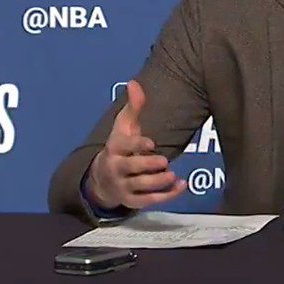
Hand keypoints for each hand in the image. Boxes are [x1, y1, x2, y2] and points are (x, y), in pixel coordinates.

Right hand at [87, 79, 186, 209]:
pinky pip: (149, 201)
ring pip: (141, 187)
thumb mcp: (123, 127)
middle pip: (132, 168)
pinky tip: (182, 186)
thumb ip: (133, 107)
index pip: (125, 147)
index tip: (151, 143)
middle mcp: (117, 168)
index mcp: (114, 148)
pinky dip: (167, 196)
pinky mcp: (132, 201)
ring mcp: (124, 187)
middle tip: (164, 161)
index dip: (137, 145)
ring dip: (158, 182)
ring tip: (172, 175)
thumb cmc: (119, 147)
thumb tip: (134, 82)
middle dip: (148, 165)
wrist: (102, 180)